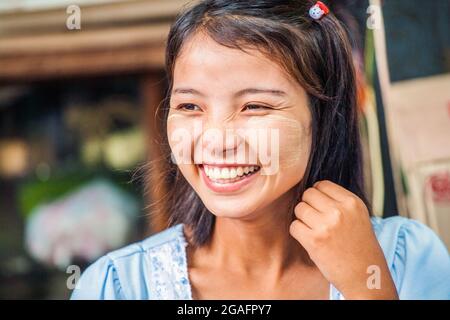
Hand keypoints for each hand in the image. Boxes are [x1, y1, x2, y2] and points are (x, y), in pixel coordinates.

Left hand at [289, 180, 397, 299]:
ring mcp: (326, 225)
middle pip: (308, 194)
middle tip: (315, 219)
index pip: (322, 184)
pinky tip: (310, 240)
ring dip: (302, 219)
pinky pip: (294, 226)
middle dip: (308, 205)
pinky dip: (298, 233)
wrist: (366, 276)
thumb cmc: (360, 247)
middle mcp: (340, 211)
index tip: (320, 207)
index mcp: (353, 202)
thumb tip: (312, 189)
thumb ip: (339, 202)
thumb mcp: (358, 217)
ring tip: (314, 230)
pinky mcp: (314, 240)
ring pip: (299, 209)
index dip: (317, 195)